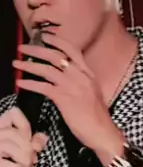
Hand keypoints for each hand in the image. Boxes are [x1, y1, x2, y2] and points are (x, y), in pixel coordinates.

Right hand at [0, 107, 47, 166]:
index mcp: (0, 124)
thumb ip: (32, 138)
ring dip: (25, 157)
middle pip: (12, 133)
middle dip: (28, 146)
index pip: (13, 114)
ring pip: (8, 146)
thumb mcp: (20, 143)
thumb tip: (43, 138)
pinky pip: (4, 165)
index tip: (31, 138)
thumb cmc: (8, 154)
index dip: (25, 126)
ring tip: (30, 165)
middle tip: (34, 157)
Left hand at [12, 34, 122, 155]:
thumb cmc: (97, 115)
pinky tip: (20, 83)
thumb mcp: (92, 91)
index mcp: (88, 73)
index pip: (72, 50)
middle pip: (56, 56)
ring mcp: (72, 86)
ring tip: (16, 63)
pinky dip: (30, 84)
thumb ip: (80, 81)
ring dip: (28, 65)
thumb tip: (65, 76)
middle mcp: (81, 76)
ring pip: (46, 69)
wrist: (102, 130)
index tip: (44, 36)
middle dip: (37, 49)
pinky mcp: (64, 98)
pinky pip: (43, 87)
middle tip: (22, 47)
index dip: (57, 41)